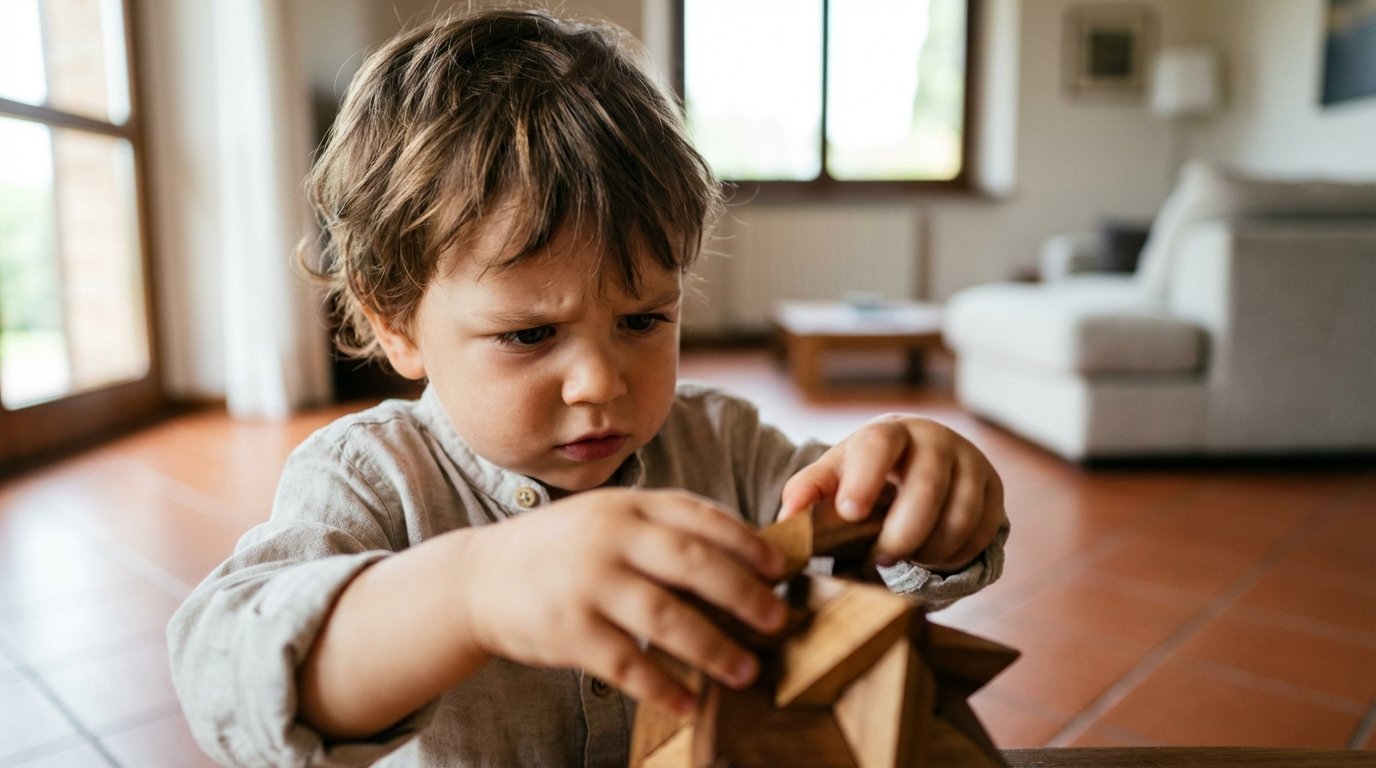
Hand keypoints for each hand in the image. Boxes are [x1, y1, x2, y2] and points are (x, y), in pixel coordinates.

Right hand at [460, 488, 786, 712]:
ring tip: (746, 670)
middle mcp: (609, 539)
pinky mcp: (569, 632)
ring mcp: (588, 585)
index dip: (746, 543)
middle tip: (777, 620)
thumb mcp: (607, 518)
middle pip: (692, 564)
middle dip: (743, 594)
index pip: (699, 516)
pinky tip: (689, 704)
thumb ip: (662, 527)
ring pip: (666, 618)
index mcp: (626, 506)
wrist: (478, 578)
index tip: (780, 569)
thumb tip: (742, 556)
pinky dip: (663, 688)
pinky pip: (627, 665)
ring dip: (713, 648)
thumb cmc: (561, 549)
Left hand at [778, 414, 1004, 571]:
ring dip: (928, 550)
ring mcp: (971, 461)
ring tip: (904, 561)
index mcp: (889, 431)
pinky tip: (931, 557)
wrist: (921, 457)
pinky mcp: (995, 488)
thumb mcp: (835, 473)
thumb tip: (787, 518)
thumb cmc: (868, 471)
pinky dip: (954, 555)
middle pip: (926, 490)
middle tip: (877, 561)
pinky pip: (980, 533)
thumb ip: (808, 491)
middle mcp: (936, 439)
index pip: (879, 447)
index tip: (849, 514)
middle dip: (900, 534)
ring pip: (958, 517)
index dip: (865, 481)